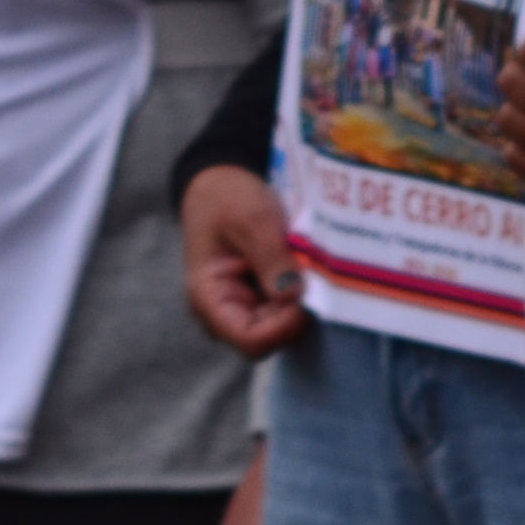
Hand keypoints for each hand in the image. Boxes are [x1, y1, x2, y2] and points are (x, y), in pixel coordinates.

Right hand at [179, 165, 309, 356]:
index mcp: (209, 300)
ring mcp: (243, 308)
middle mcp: (223, 314)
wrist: (219, 183)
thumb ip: (272, 259)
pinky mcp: (261, 299)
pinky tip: (309, 268)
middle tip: (315, 274)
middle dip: (298, 312)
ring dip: (303, 302)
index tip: (307, 293)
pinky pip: (288, 311)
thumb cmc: (228, 198)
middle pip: (272, 338)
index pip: (251, 341)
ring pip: (284, 327)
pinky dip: (303, 294)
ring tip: (311, 267)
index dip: (285, 326)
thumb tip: (294, 296)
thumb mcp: (252, 220)